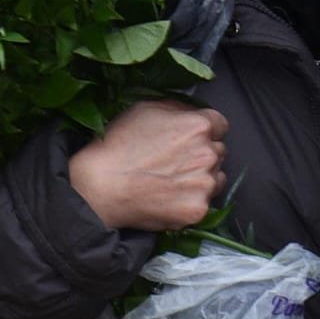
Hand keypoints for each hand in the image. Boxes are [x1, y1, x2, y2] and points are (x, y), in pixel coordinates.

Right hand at [67, 99, 228, 230]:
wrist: (99, 186)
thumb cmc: (118, 145)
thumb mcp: (147, 109)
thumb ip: (179, 109)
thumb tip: (193, 113)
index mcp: (199, 126)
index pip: (220, 125)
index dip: (206, 131)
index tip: (192, 139)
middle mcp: (208, 153)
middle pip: (219, 151)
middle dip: (203, 154)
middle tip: (176, 161)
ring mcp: (205, 184)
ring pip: (216, 177)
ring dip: (202, 178)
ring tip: (172, 181)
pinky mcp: (197, 209)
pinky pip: (205, 202)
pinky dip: (191, 201)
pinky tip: (170, 198)